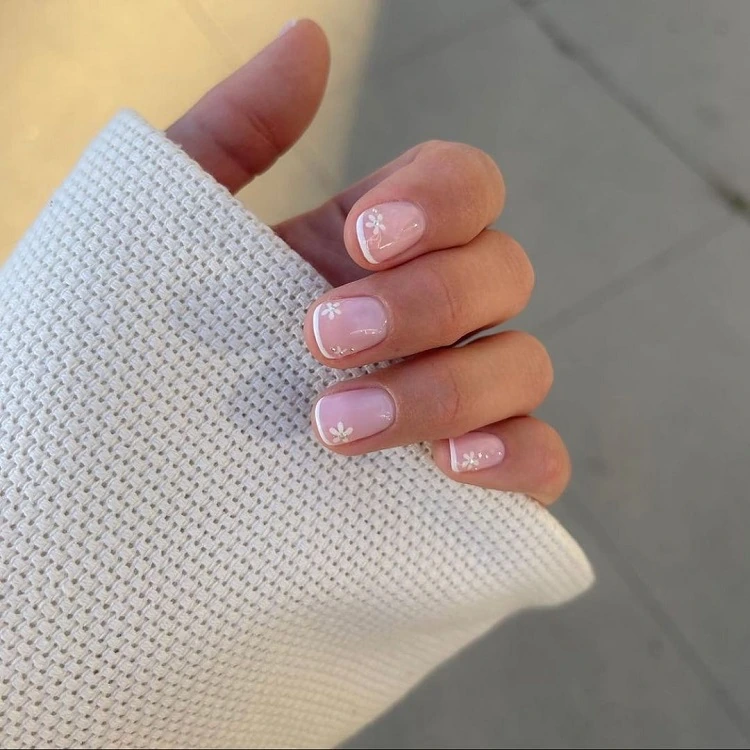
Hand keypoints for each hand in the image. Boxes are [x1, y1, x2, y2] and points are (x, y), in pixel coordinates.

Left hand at [167, 20, 569, 504]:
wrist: (129, 465)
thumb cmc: (155, 345)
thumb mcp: (177, 231)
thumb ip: (239, 130)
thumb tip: (307, 40)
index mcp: (378, 250)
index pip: (466, 188)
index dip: (438, 203)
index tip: (363, 239)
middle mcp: (430, 318)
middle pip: (504, 275)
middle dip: (423, 306)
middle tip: (319, 341)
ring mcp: (456, 399)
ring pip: (524, 365)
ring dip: (445, 389)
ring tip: (335, 430)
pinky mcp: (467, 483)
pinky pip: (541, 458)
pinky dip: (518, 456)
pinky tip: (453, 467)